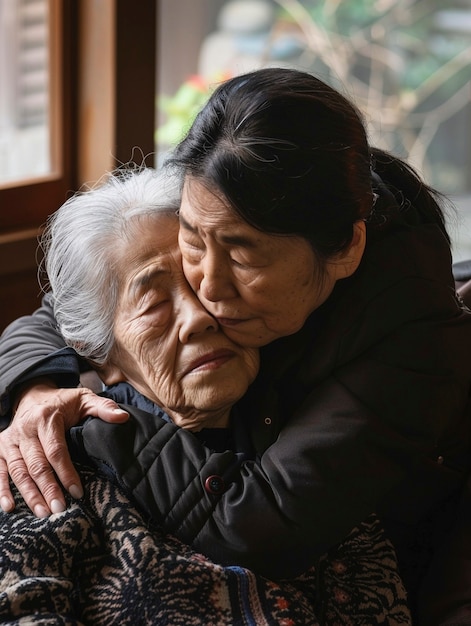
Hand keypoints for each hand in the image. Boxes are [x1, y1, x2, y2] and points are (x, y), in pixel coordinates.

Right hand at [0, 381, 128, 515]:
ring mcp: (11, 440)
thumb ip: (103, 408)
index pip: (56, 450)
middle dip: (48, 488)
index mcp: (46, 418)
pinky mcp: (1, 448)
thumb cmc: (62, 402)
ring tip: (42, 513)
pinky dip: (1, 489)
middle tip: (59, 510)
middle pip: (36, 464)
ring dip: (29, 494)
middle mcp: (25, 430)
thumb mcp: (84, 399)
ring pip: (18, 471)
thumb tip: (122, 417)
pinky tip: (9, 507)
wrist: (32, 394)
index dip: (66, 472)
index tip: (77, 492)